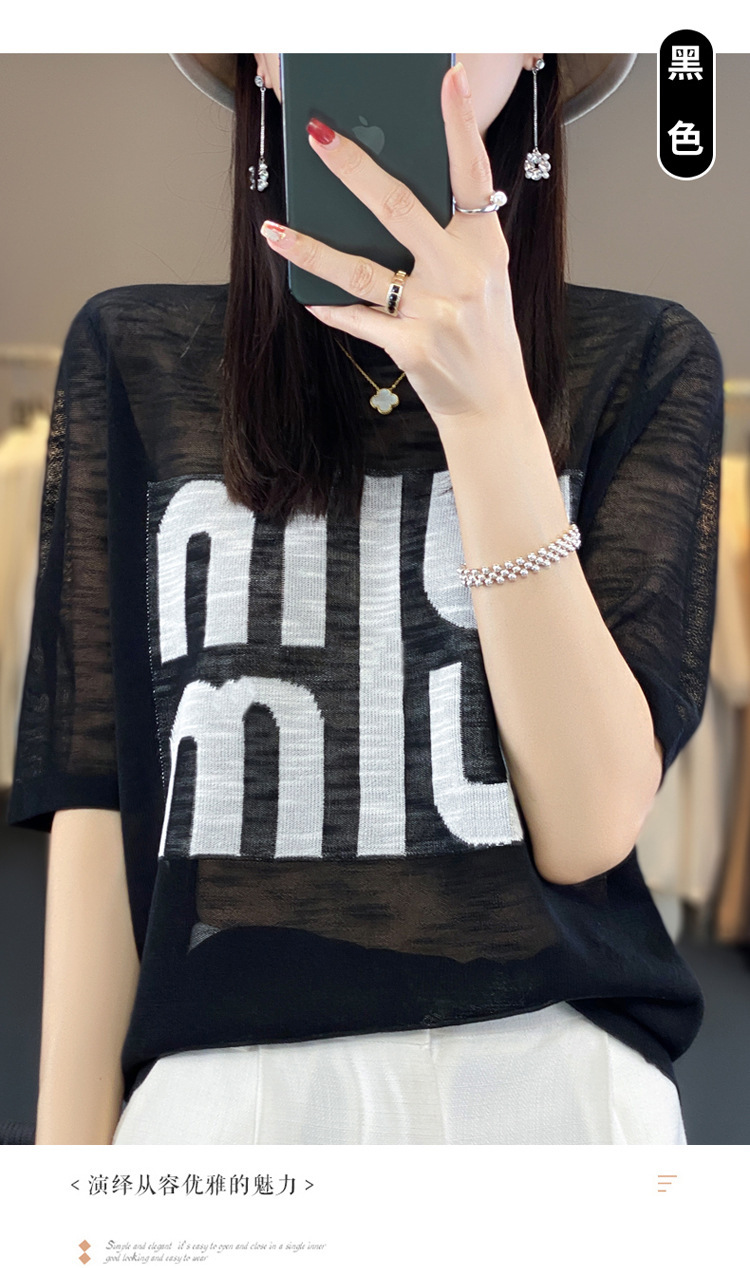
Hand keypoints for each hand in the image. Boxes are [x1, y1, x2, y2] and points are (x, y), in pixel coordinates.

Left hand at [259, 61, 535, 433]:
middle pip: (398, 207)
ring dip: (310, 248)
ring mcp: (436, 312)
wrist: (492, 404)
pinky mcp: (411, 348)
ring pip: (360, 269)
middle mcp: (462, 273)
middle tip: (316, 133)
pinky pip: (357, 318)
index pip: (471, 172)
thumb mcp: (484, 277)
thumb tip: (384, 194)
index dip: (458, 123)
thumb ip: (449, 236)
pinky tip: (306, 296)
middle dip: (352, 167)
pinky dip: (330, 307)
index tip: (446, 77)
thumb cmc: (482, 332)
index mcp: (486, 245)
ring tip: (274, 229)